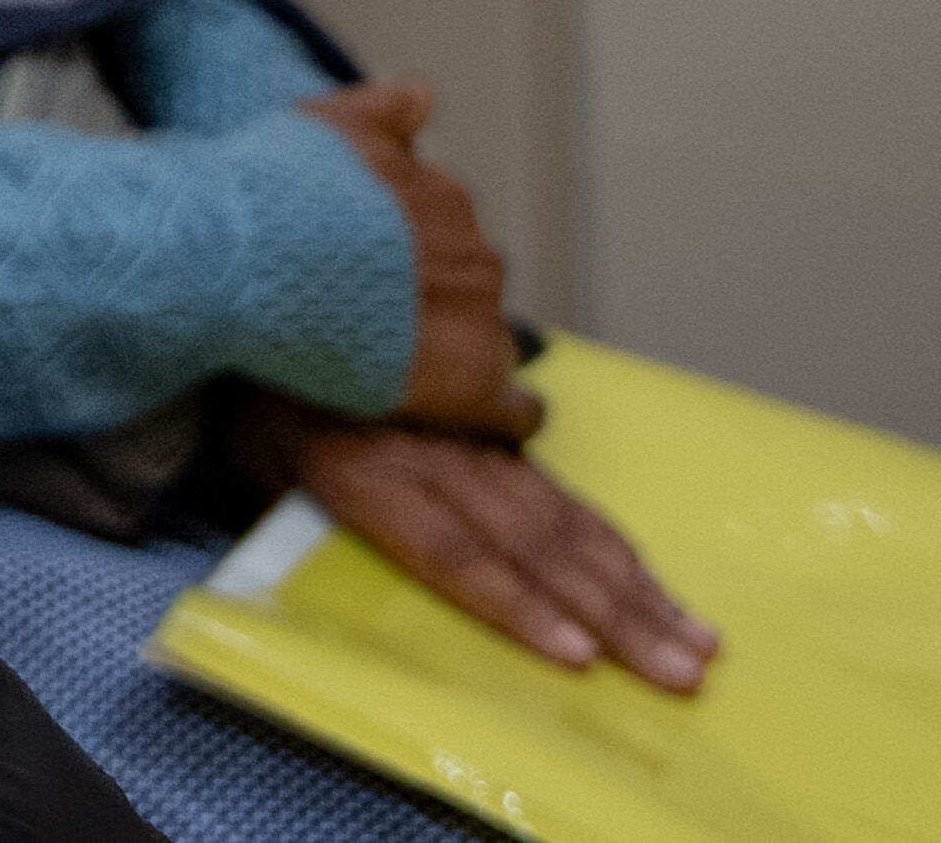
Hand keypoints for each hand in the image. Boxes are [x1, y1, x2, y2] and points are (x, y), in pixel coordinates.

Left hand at [229, 392, 718, 691]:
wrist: (263, 266)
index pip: (449, 548)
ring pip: (558, 519)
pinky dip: (608, 538)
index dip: (514, 602)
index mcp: (362, 470)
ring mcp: (467, 435)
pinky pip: (554, 484)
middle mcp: (430, 453)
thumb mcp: (250, 454)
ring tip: (693, 643)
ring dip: (631, 587)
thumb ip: (294, 514)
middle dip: (612, 614)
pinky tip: (652, 581)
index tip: (578, 655)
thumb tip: (324, 572)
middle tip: (681, 674)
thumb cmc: (246, 384)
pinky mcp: (487, 421)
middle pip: (529, 543)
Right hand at [299, 77, 540, 439]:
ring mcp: (478, 320)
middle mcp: (475, 254)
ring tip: (399, 369)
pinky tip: (488, 420)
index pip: (449, 231)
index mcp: (445, 197)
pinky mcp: (470, 384)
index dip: (410, 254)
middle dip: (433, 301)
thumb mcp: (327, 121)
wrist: (246, 258)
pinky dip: (508, 416)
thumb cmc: (276, 190)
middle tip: (372, 321)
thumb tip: (428, 96)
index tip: (373, 272)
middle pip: (469, 286)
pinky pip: (515, 410)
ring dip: (454, 351)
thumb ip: (385, 109)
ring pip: (487, 340)